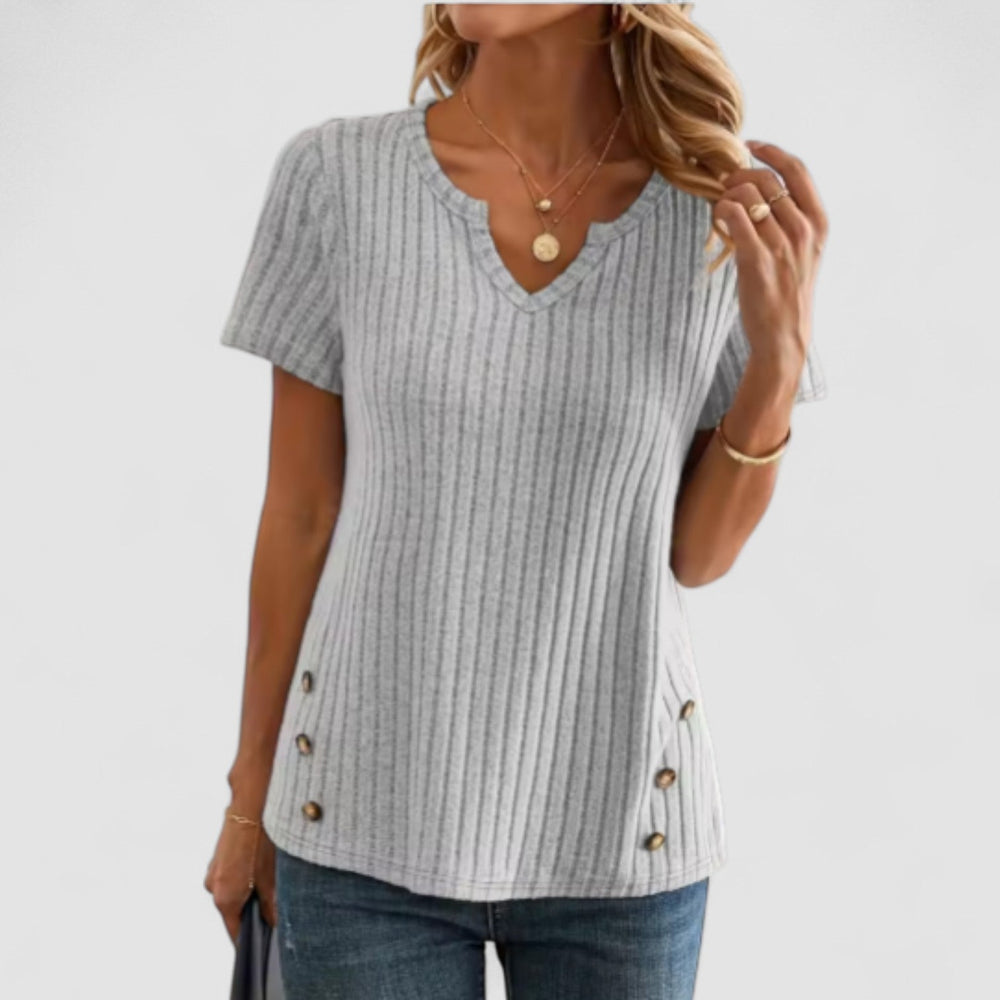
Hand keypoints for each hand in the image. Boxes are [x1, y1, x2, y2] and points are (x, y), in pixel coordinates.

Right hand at [203, 805, 277, 943]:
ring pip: (232, 891)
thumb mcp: (271, 877)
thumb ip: (271, 905)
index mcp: (224, 898)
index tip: (263, 939)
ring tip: (268, 874)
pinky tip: (260, 861)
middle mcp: (212, 887)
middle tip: (273, 902)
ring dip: (248, 889)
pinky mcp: (217, 857)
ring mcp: (213, 870)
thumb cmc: (260, 838)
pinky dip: (243, 874)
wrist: (251, 804)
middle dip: (252, 909)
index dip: (251, 938)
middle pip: (233, 911)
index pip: (235, 932)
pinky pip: (229, 875)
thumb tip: (274, 922)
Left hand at [713, 141, 828, 366]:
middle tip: (724, 183)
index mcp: (820, 223)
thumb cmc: (788, 292)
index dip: (772, 151)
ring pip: (747, 196)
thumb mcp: (804, 251)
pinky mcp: (757, 260)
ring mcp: (781, 245)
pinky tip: (718, 220)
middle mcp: (804, 230)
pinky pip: (733, 217)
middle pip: (767, 179)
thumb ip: (792, 220)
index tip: (751, 145)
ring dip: (726, 195)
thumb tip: (763, 188)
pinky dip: (720, 211)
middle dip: (740, 174)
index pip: (798, 170)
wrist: (784, 336)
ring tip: (720, 208)